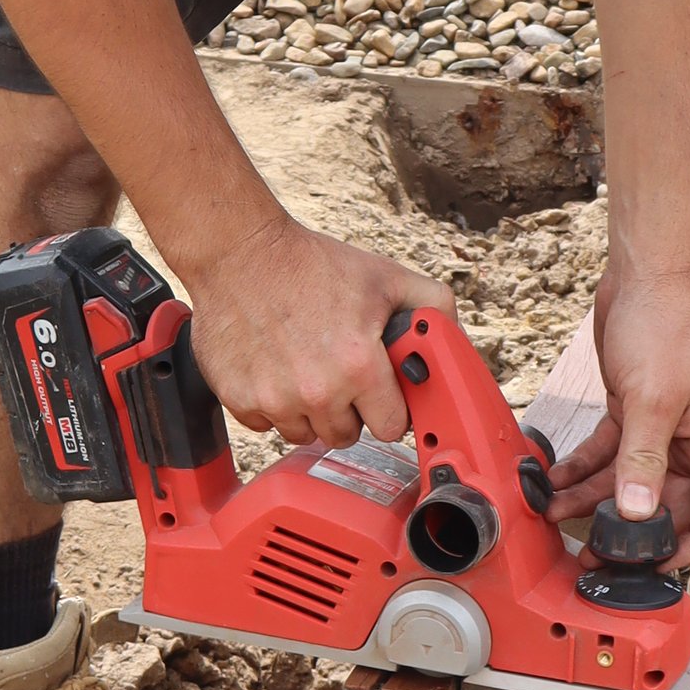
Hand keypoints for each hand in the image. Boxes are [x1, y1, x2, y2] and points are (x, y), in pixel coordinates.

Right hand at [182, 211, 453, 449]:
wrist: (239, 253)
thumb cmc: (311, 264)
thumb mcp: (385, 277)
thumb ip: (433, 306)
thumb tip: (450, 337)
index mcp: (358, 366)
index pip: (390, 427)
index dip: (388, 409)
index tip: (380, 394)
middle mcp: (317, 391)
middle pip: (346, 436)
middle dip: (349, 411)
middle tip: (340, 375)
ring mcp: (274, 400)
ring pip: (304, 435)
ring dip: (309, 412)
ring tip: (306, 369)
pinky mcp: (239, 400)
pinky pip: (265, 425)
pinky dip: (272, 405)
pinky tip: (274, 369)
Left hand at [547, 265, 689, 565]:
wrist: (646, 275)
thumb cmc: (667, 328)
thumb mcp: (654, 398)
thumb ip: (643, 458)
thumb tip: (635, 513)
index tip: (659, 563)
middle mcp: (688, 442)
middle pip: (666, 504)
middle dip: (629, 531)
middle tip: (593, 553)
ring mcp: (657, 428)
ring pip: (626, 481)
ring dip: (593, 501)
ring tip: (556, 517)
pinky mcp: (629, 411)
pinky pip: (605, 453)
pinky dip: (580, 468)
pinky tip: (554, 480)